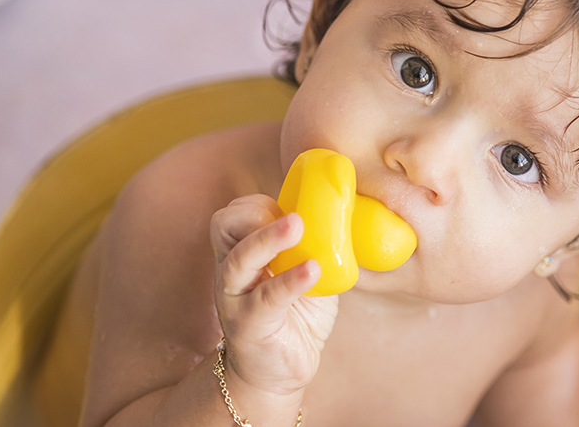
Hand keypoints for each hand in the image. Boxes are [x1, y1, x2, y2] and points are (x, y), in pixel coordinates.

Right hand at [210, 195, 338, 397]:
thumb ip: (316, 247)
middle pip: (224, 227)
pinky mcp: (250, 325)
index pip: (233, 215)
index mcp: (242, 253)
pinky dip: (290, 280)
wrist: (277, 374)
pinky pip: (266, 298)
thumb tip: (354, 218)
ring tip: (297, 226)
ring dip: (269, 239)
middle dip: (253, 213)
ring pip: (239, 260)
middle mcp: (232, 271)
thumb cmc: (293, 317)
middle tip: (294, 216)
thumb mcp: (303, 274)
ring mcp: (236, 298)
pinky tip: (312, 270)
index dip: (256, 204)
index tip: (290, 207)